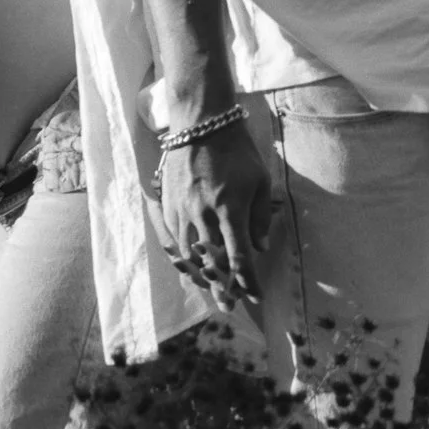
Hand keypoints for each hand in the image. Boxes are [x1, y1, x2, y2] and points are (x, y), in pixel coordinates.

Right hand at [157, 121, 274, 310]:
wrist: (200, 124)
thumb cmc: (237, 150)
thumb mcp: (260, 180)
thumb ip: (260, 216)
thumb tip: (260, 246)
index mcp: (229, 210)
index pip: (239, 258)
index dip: (248, 282)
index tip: (255, 297)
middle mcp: (203, 216)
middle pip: (212, 263)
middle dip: (223, 287)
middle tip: (229, 305)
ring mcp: (182, 212)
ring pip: (189, 256)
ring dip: (201, 277)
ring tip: (209, 291)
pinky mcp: (168, 205)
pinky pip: (173, 240)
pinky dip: (182, 258)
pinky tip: (187, 267)